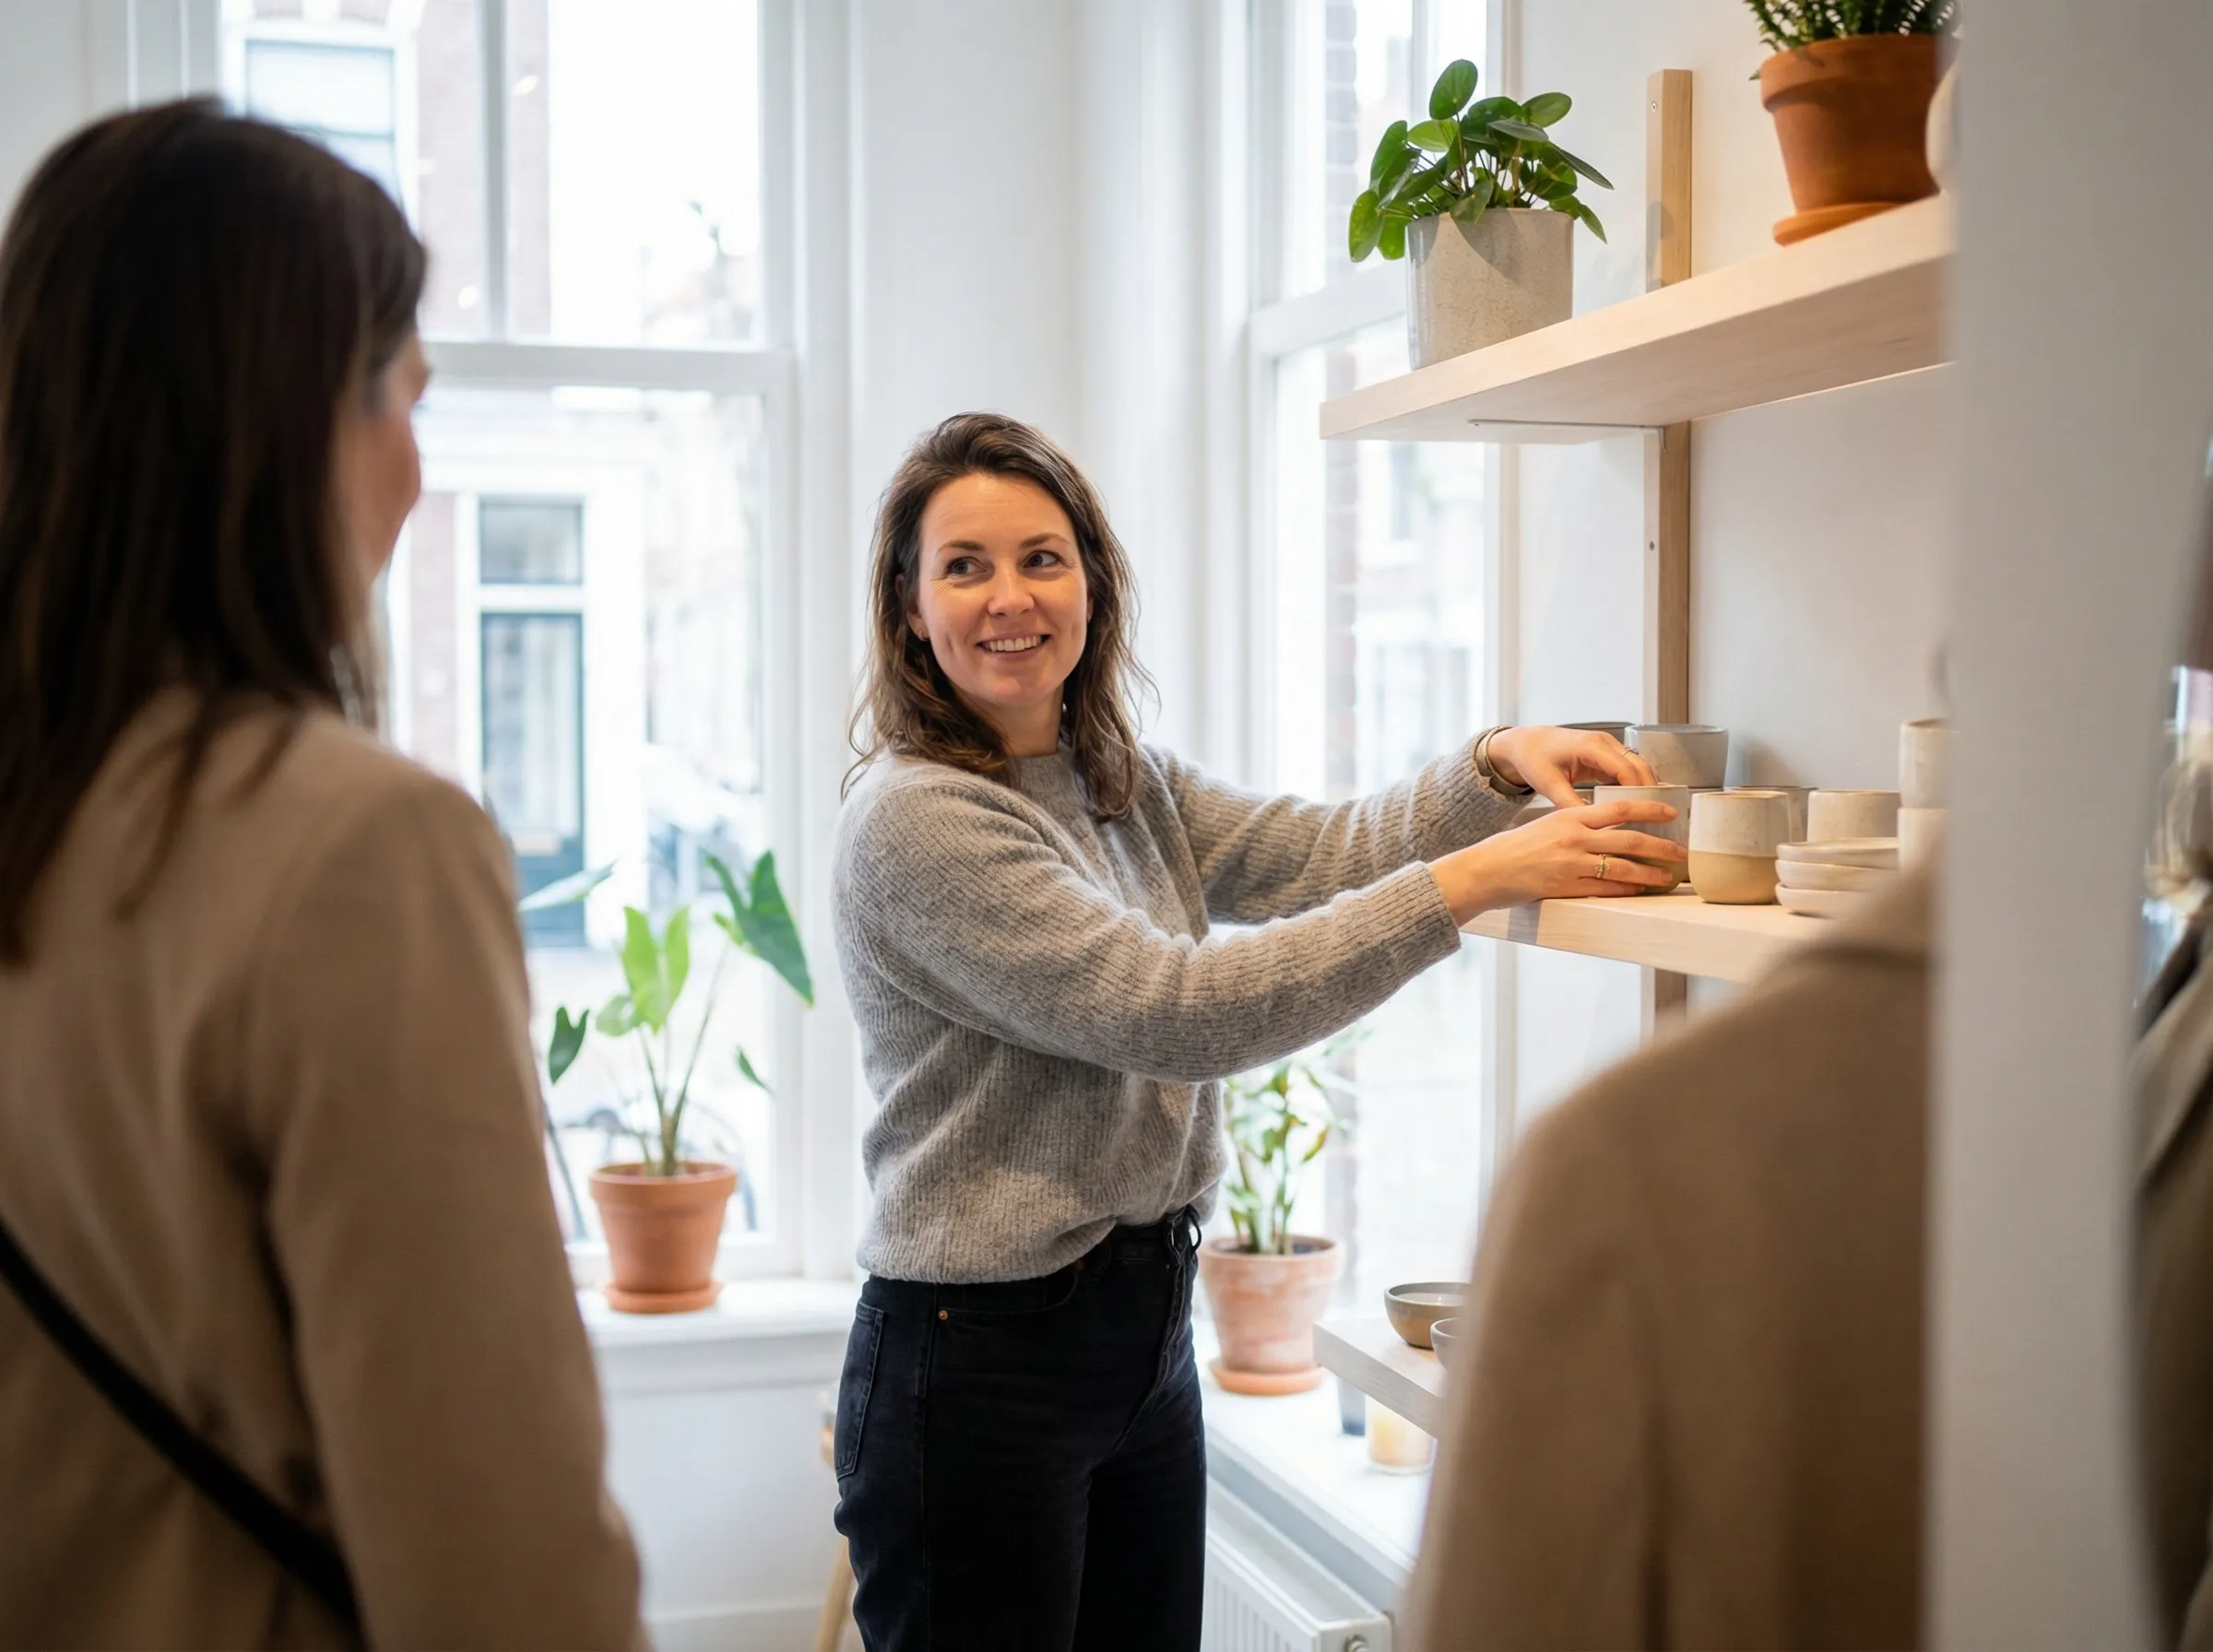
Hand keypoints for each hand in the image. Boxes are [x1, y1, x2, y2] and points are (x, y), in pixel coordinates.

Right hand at [1427, 799, 1687, 923]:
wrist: (1486, 870)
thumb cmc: (1514, 847)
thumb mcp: (1547, 824)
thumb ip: (1577, 824)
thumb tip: (1610, 827)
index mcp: (1570, 817)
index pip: (1620, 807)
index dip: (1650, 808)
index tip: (1671, 811)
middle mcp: (1574, 838)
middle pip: (1629, 838)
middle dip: (1661, 845)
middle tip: (1681, 850)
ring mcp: (1571, 864)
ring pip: (1623, 866)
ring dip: (1650, 872)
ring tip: (1668, 875)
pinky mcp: (1566, 887)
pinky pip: (1606, 889)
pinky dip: (1627, 889)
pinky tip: (1641, 890)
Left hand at [1487, 726, 1655, 807]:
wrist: (1526, 743)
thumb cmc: (1534, 758)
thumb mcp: (1549, 784)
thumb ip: (1570, 803)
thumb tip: (1591, 826)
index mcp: (1590, 746)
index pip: (1625, 769)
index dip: (1637, 791)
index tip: (1643, 813)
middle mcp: (1603, 742)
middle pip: (1639, 766)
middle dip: (1649, 790)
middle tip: (1654, 818)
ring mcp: (1608, 746)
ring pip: (1639, 766)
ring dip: (1646, 787)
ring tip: (1650, 814)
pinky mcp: (1607, 753)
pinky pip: (1630, 768)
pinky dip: (1636, 784)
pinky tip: (1636, 804)